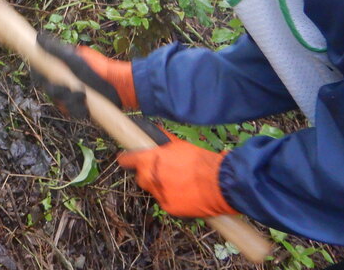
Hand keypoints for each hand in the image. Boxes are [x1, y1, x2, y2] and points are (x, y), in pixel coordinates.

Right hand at [34, 33, 137, 111]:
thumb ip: (54, 50)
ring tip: (84, 96)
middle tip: (72, 89)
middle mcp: (64, 80)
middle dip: (60, 92)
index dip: (40, 77)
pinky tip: (85, 108)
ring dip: (70, 102)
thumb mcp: (74, 59)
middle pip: (50, 90)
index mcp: (60, 67)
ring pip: (60, 103)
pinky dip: (78, 110)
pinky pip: (71, 112)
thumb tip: (37, 37)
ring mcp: (71, 94)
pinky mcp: (79, 106)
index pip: (41, 73)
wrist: (118, 85)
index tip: (46, 79)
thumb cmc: (97, 68)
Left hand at [117, 133, 236, 217]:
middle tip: (160, 170)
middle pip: (140, 177)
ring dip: (159, 186)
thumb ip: (163, 143)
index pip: (127, 160)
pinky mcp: (168, 208)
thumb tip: (153, 134)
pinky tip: (183, 192)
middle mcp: (150, 178)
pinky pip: (164, 200)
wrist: (219, 183)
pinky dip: (171, 197)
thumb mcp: (179, 145)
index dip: (126, 159)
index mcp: (149, 160)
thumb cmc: (201, 160)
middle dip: (147, 174)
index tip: (124, 159)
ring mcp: (158, 194)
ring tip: (176, 181)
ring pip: (152, 190)